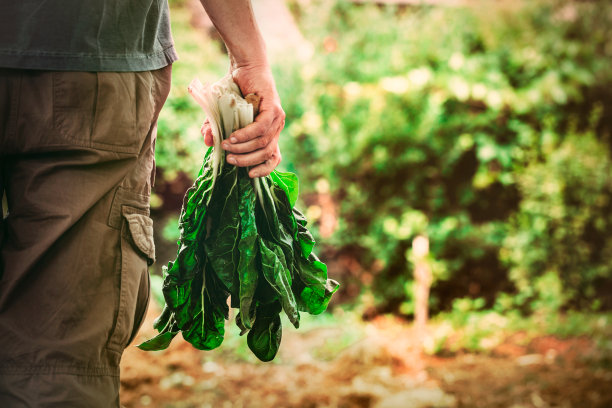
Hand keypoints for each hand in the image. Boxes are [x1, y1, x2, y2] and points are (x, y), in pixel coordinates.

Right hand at [201, 63, 284, 177]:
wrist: (244, 66)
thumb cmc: (234, 89)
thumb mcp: (221, 113)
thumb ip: (215, 128)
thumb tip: (207, 142)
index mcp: (269, 133)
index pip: (273, 158)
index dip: (264, 170)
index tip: (249, 175)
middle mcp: (276, 127)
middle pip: (267, 153)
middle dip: (247, 160)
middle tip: (229, 160)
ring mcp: (277, 118)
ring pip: (264, 142)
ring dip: (244, 148)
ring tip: (227, 146)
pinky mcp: (274, 108)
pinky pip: (261, 127)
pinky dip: (247, 134)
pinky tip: (234, 137)